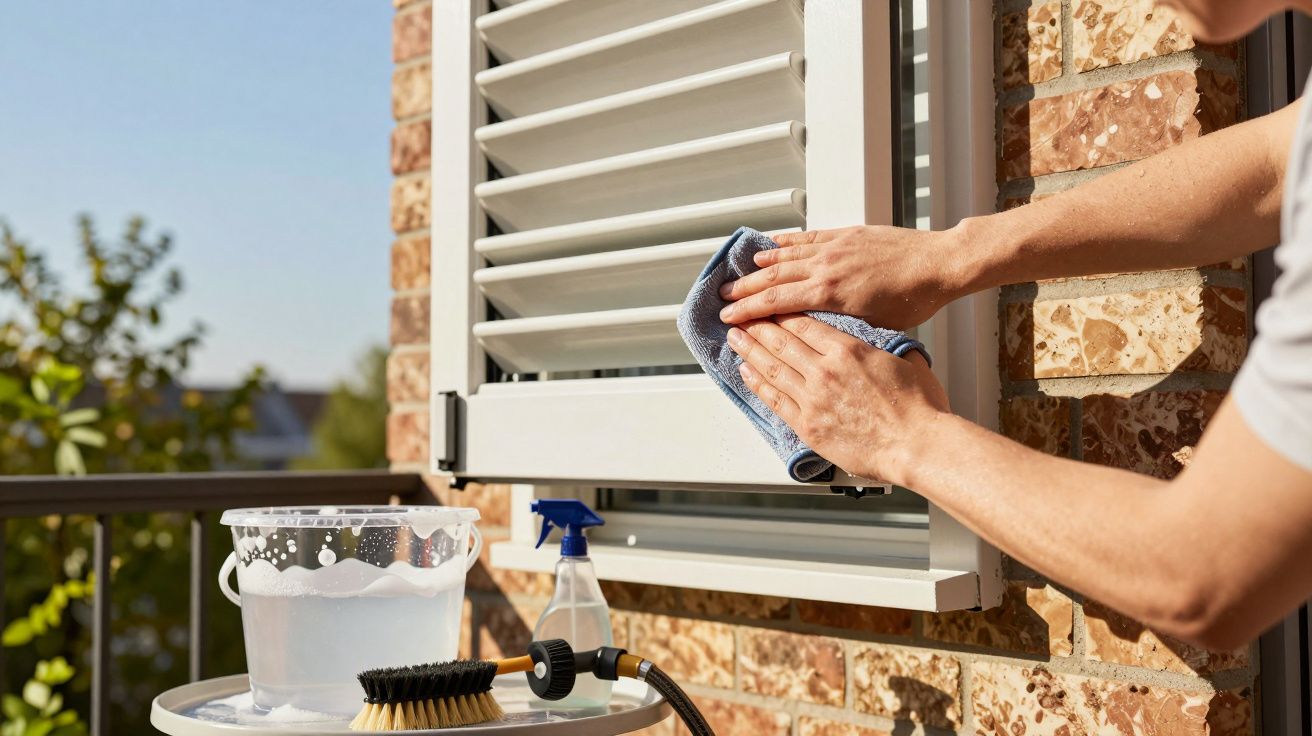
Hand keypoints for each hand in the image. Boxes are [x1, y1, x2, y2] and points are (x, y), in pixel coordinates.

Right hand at [718, 226, 969, 329]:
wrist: (938, 264)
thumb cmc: (914, 300)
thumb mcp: (872, 326)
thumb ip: (838, 325)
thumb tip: (812, 332)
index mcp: (830, 295)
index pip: (777, 304)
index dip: (748, 312)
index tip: (729, 319)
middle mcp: (826, 268)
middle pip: (773, 279)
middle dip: (744, 290)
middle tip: (722, 299)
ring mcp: (834, 248)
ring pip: (785, 256)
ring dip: (758, 267)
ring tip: (737, 275)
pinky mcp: (845, 234)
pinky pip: (806, 237)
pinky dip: (784, 242)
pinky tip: (769, 245)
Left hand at [726, 315, 949, 483]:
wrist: (916, 445)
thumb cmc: (918, 409)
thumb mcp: (906, 361)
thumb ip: (884, 349)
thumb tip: (881, 344)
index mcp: (848, 350)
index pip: (803, 324)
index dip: (781, 313)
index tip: (768, 307)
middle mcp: (824, 371)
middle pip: (781, 342)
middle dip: (757, 326)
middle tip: (742, 317)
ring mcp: (813, 399)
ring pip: (772, 368)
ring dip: (749, 350)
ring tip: (735, 338)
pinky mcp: (808, 426)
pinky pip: (775, 400)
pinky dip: (758, 383)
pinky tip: (746, 372)